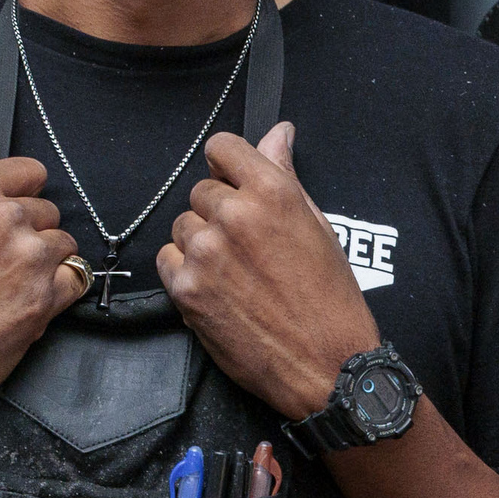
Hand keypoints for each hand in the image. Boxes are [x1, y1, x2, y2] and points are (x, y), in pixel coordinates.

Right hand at [0, 119, 86, 426]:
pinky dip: (57, 294)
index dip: (23, 197)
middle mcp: (5, 217)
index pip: (30, 172)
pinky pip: (75, 280)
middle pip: (48, 212)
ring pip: (64, 245)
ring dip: (46, 265)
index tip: (11, 219)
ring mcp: (28, 257)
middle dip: (31, 236)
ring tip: (9, 289)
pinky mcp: (45, 296)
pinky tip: (25, 305)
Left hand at [156, 123, 378, 420]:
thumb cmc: (330, 298)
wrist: (327, 365)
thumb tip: (277, 132)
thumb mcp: (317, 226)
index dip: (227, 166)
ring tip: (235, 273)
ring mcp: (205, 252)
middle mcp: (234, 215)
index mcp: (272, 192)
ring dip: (201, 243)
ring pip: (183, 225)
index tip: (234, 182)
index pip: (222, 147)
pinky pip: (168, 260)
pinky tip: (217, 290)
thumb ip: (284, 175)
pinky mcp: (186, 288)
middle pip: (201, 191)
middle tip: (247, 247)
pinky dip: (185, 272)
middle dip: (219, 212)